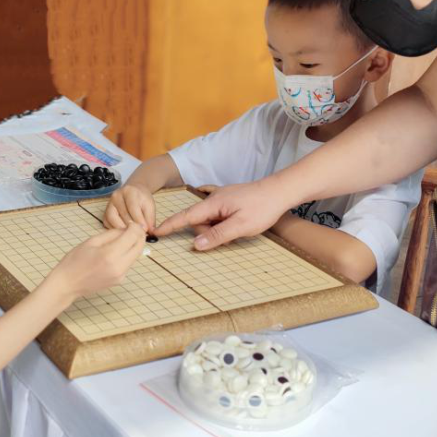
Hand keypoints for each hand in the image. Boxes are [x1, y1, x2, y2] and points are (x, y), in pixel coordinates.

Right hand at [50, 222, 145, 297]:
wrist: (68, 284)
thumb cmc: (74, 261)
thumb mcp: (91, 242)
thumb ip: (111, 234)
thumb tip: (125, 230)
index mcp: (110, 254)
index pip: (132, 237)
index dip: (135, 228)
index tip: (132, 224)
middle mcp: (119, 266)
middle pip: (139, 247)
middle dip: (139, 236)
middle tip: (134, 229)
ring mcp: (120, 275)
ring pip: (136, 256)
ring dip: (134, 245)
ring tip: (124, 238)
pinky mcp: (120, 280)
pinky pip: (129, 263)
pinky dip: (128, 255)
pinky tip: (118, 251)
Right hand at [104, 184, 155, 230]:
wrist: (134, 192)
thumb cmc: (142, 200)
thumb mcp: (150, 206)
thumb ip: (150, 219)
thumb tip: (149, 232)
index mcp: (129, 191)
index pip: (133, 207)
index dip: (139, 220)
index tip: (145, 230)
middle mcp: (117, 196)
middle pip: (123, 214)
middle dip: (132, 227)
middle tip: (139, 234)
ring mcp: (109, 204)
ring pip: (113, 219)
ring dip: (122, 229)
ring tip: (131, 234)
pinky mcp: (105, 211)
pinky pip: (107, 223)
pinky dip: (115, 229)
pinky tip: (123, 232)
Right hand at [154, 178, 290, 250]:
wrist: (281, 191)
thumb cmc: (262, 207)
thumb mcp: (240, 226)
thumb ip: (217, 236)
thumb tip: (196, 245)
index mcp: (213, 204)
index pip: (185, 217)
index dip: (170, 225)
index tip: (155, 232)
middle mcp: (213, 200)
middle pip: (199, 222)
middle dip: (207, 234)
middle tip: (229, 236)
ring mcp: (221, 200)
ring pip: (209, 221)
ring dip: (217, 230)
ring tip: (238, 230)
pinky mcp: (229, 202)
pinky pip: (217, 216)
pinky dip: (221, 224)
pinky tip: (233, 224)